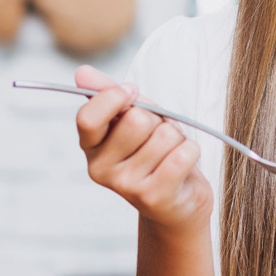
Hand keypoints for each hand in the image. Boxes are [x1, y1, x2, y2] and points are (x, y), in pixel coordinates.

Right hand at [74, 64, 212, 230]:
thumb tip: (83, 72)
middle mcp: (101, 169)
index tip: (131, 92)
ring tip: (171, 154)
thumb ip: (110, 95)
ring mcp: (126, 186)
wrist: (177, 203)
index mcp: (90, 147)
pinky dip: (192, 151)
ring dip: (178, 138)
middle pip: (137, 120)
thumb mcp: (132, 119)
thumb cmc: (155, 153)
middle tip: (159, 136)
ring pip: (165, 135)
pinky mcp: (154, 197)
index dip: (115, 97)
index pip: (88, 117)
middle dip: (158, 120)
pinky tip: (183, 166)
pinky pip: (183, 154)